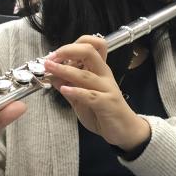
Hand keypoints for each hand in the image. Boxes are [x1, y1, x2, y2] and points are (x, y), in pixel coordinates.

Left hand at [44, 35, 149, 150]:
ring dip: (65, 70)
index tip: (54, 55)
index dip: (70, 46)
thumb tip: (52, 75)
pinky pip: (91, 95)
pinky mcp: (107, 103)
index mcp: (98, 70)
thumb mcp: (81, 98)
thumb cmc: (104, 112)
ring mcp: (107, 88)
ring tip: (50, 69)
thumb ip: (69, 86)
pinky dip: (76, 91)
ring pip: (85, 74)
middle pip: (89, 52)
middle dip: (67, 51)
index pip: (90, 46)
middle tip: (51, 57)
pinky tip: (64, 89)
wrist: (125, 130)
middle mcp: (103, 75)